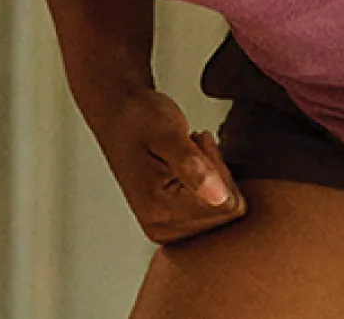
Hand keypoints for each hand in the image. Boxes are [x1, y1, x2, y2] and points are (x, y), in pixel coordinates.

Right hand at [89, 88, 245, 244]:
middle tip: (194, 147)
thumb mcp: (168, 133)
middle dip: (218, 175)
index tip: (199, 144)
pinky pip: (211, 212)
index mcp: (160, 211)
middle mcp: (162, 228)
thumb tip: (218, 197)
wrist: (117, 115)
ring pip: (221, 213)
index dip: (220, 169)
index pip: (226, 205)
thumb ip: (192, 166)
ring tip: (189, 155)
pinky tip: (189, 167)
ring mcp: (167, 228)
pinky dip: (207, 186)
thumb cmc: (138, 119)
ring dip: (213, 179)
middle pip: (225, 214)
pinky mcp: (172, 223)